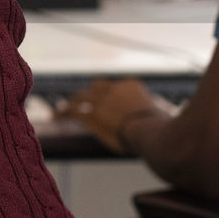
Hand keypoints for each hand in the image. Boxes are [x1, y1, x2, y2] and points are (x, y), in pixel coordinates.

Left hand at [56, 78, 173, 153]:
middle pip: (96, 87)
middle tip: (81, 98)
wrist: (150, 131)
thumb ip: (154, 112)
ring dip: (73, 102)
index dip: (108, 93)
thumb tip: (159, 117)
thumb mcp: (161, 114)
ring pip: (81, 97)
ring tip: (64, 107)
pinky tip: (56, 116)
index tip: (104, 98)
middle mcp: (114, 89)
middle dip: (89, 93)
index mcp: (132, 86)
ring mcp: (102, 100)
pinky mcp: (92, 114)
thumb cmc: (161, 128)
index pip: (116, 86)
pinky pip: (73, 112)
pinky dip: (63, 113)